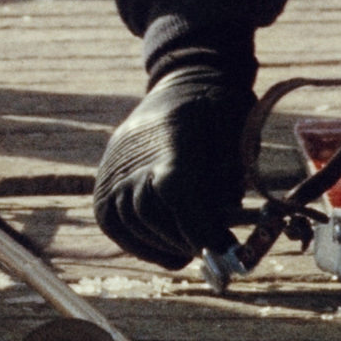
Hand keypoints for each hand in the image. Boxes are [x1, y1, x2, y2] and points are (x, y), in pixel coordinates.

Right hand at [91, 29, 257, 268]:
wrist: (187, 85)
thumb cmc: (222, 118)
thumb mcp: (238, 145)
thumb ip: (228, 192)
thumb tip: (224, 240)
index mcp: (172, 136)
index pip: (176, 193)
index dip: (199, 230)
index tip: (226, 254)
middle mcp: (133, 152)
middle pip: (152, 213)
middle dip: (187, 241)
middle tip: (216, 253)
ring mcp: (113, 167)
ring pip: (131, 222)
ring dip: (164, 245)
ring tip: (191, 248)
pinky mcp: (103, 183)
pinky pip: (113, 224)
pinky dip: (140, 244)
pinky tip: (165, 245)